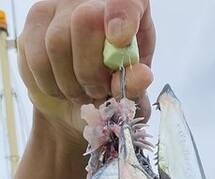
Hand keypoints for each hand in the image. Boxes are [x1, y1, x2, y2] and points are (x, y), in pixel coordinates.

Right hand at [17, 0, 154, 144]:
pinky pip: (36, 57)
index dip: (122, 13)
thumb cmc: (112, 87)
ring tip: (80, 94)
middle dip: (90, 71)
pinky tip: (61, 89)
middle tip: (97, 91)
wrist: (78, 96)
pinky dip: (50, 85)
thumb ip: (136, 86)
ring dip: (69, 83)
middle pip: (83, 21)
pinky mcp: (36, 20)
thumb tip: (142, 76)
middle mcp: (92, 0)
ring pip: (56, 42)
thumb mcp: (132, 92)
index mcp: (131, 11)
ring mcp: (60, 5)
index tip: (120, 39)